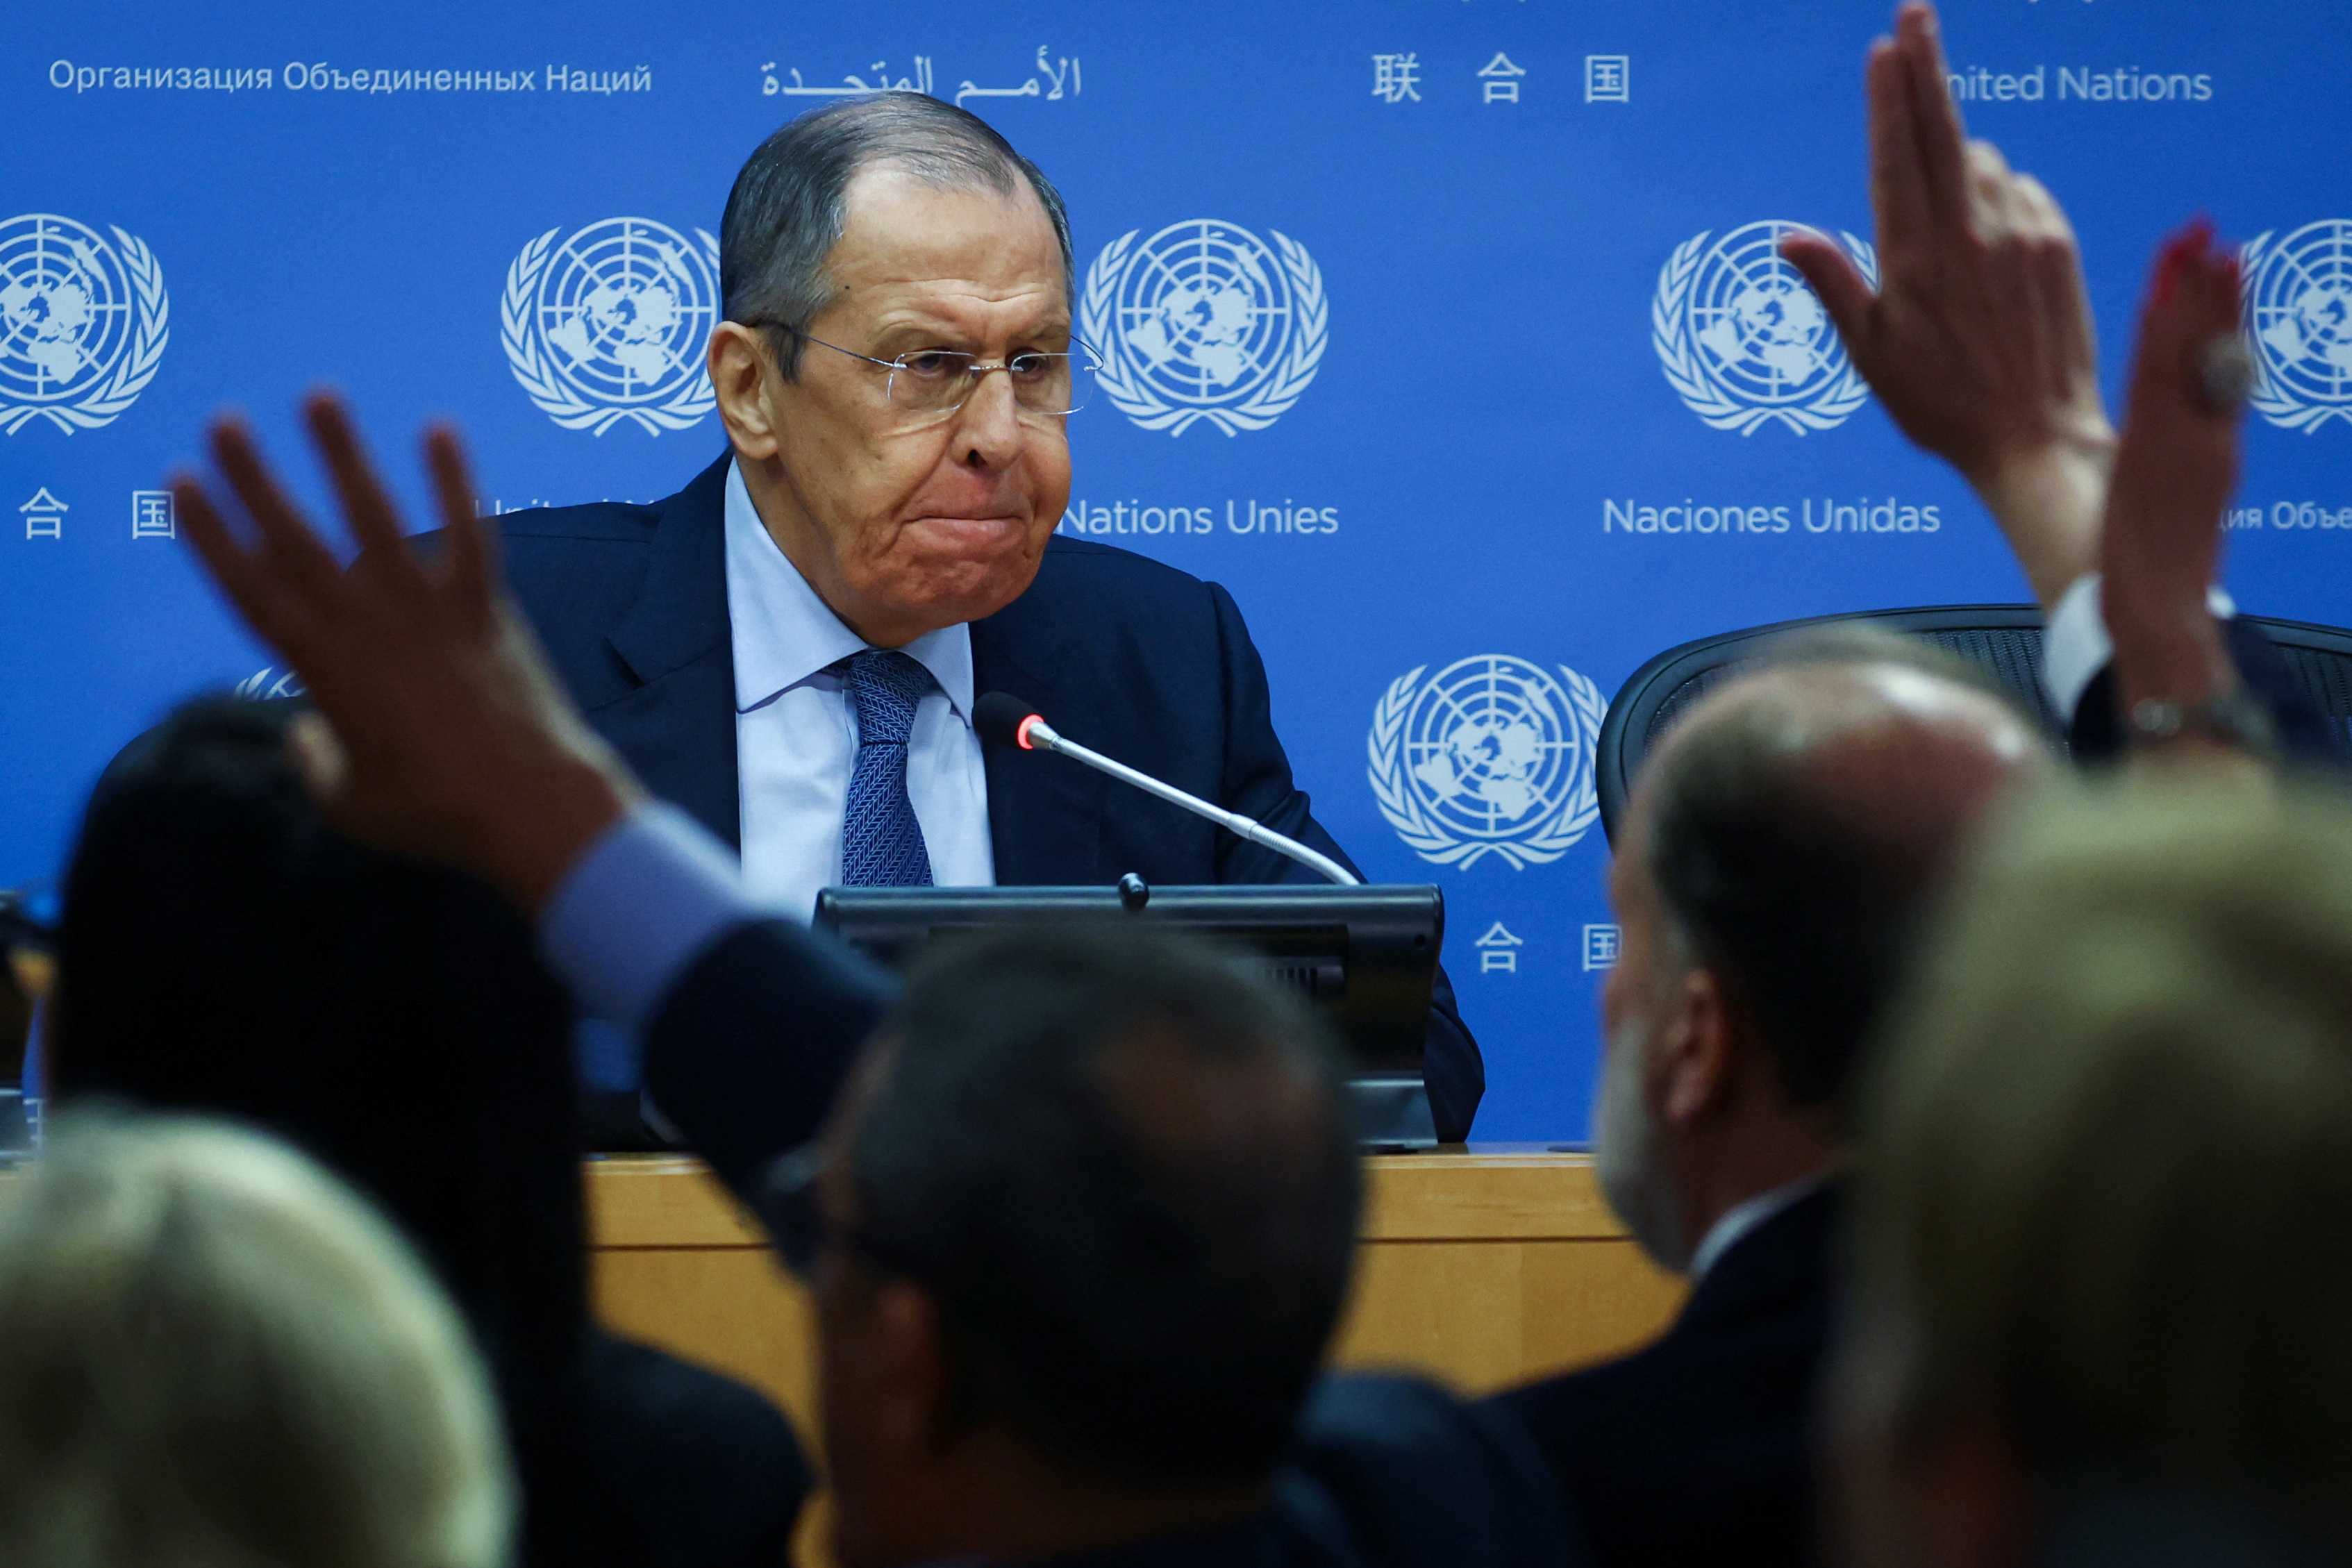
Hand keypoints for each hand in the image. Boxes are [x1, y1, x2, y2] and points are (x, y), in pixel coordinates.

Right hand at [173, 393, 642, 910]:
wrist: (528, 807)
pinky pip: (469, 533)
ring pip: (376, 518)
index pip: (249, 588)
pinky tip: (440, 427)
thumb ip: (317, 761)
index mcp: (322, 670)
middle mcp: (368, 627)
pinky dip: (456, 482)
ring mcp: (428, 611)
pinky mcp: (485, 609)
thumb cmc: (437, 815)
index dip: (210, 534)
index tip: (178, 481)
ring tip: (319, 395)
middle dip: (255, 477)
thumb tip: (306, 732)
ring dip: (344, 455)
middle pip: (297, 540)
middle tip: (223, 420)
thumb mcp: (352, 804)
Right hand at [1781, 2, 2113, 609]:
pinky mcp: (2056, 244)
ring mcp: (2020, 235)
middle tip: (1915, 14)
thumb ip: (1834, 287)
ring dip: (1960, 160)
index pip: (1897, 159)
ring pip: (1983, 163)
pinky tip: (1989, 237)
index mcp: (1914, 263)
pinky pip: (2021, 192)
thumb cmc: (1941, 409)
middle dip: (1926, 69)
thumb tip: (1787, 238)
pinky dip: (2000, 195)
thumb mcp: (1870, 358)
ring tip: (1947, 219)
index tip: (1883, 50)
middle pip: (1944, 131)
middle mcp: (1969, 237)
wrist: (2038, 440)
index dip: (1888, 101)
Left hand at [2102, 221, 2244, 734]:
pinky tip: (2161, 306)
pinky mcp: (2165, 465)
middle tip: (2209, 231)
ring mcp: (2188, 450)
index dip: (2215, 313)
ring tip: (2200, 247)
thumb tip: (2167, 425)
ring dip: (2197, 303)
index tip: (2216, 260)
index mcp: (2209, 452)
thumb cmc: (2151, 568)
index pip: (2211, 369)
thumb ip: (2173, 460)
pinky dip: (2168, 350)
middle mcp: (2206, 442)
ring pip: (2193, 363)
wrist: (2154, 620)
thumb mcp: (2167, 504)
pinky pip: (2163, 396)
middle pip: (2213, 352)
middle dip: (2212, 292)